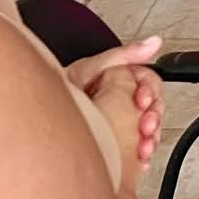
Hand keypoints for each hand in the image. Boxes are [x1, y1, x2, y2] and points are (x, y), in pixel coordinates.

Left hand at [66, 39, 164, 177]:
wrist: (44, 126)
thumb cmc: (61, 94)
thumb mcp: (92, 68)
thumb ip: (124, 54)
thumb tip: (154, 43)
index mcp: (119, 78)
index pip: (149, 80)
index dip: (150, 90)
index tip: (142, 101)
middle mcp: (122, 99)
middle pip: (153, 105)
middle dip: (152, 117)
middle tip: (145, 126)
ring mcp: (120, 121)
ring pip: (150, 128)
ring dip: (150, 137)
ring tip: (142, 145)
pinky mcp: (118, 142)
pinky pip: (139, 147)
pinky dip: (142, 151)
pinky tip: (138, 155)